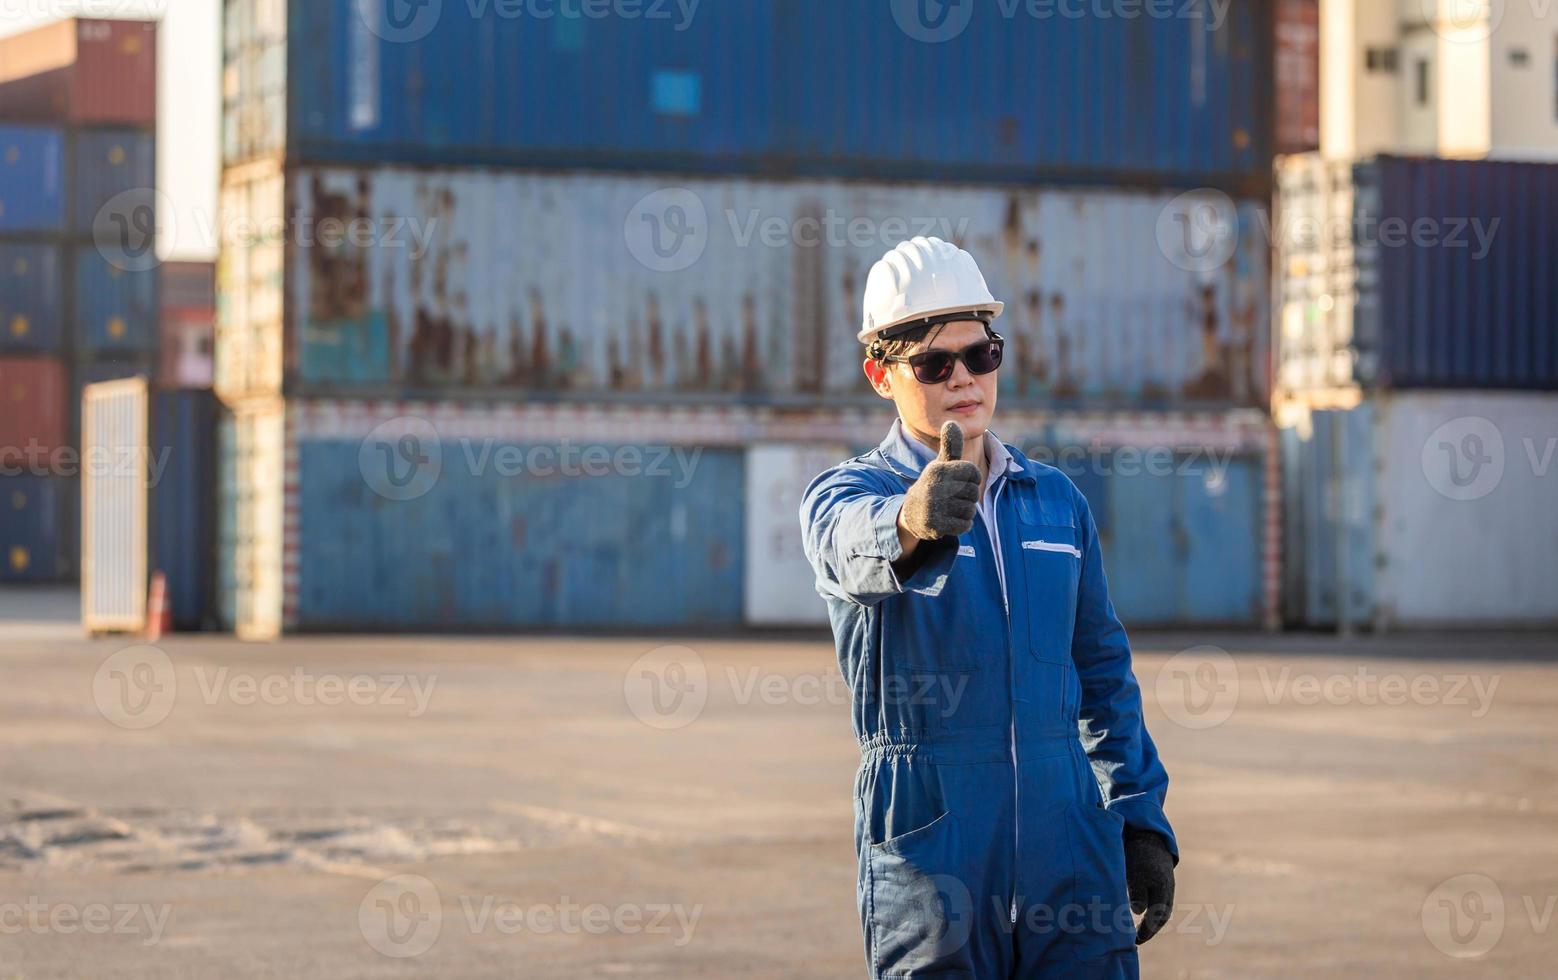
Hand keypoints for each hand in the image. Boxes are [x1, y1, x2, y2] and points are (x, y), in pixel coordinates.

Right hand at [898, 421, 979, 542]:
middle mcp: (933, 487)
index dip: (973, 477)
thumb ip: (950, 446)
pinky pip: (964, 525)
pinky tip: (950, 520)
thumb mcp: (940, 465)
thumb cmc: (933, 485)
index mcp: (937, 469)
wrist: (912, 514)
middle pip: (973, 492)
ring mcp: (933, 507)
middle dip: (969, 497)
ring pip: (970, 510)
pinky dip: (961, 525)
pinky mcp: (934, 525)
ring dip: (965, 512)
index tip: (964, 480)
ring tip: (951, 509)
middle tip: (955, 497)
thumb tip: (952, 422)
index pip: (972, 471)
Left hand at [1124, 829, 1175, 944]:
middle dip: (1150, 929)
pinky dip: (1151, 908)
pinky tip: (1141, 911)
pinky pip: (1158, 898)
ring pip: (1160, 907)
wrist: (1148, 832)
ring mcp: (1166, 883)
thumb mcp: (1135, 872)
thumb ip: (1137, 892)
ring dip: (1151, 920)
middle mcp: (1167, 889)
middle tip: (1137, 939)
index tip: (1136, 941)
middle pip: (1161, 915)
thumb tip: (1138, 912)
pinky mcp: (1160, 877)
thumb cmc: (1139, 853)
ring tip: (1138, 929)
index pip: (1158, 918)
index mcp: (1162, 890)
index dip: (1147, 931)